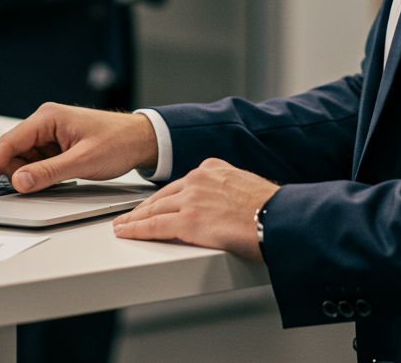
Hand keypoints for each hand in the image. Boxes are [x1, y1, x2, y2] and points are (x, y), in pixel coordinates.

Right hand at [0, 103, 157, 193]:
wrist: (140, 140)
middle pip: (13, 153)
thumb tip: (18, 182)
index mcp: (48, 117)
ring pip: (24, 160)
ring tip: (59, 178)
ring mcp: (51, 133)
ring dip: (31, 174)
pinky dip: (41, 174)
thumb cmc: (118, 142)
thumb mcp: (82, 162)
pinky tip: (59, 177)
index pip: (8, 142)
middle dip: (18, 173)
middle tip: (37, 187)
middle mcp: (46, 122)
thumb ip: (48, 173)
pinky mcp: (57, 144)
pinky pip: (37, 163)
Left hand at [113, 158, 276, 261]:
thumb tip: (221, 207)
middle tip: (128, 216)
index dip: (162, 198)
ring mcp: (192, 199)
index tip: (154, 204)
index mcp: (213, 168)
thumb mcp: (245, 187)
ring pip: (153, 209)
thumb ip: (225, 192)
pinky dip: (136, 230)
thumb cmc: (270, 210)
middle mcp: (199, 178)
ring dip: (134, 219)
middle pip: (162, 196)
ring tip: (122, 226)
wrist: (278, 219)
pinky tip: (126, 232)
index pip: (179, 184)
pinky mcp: (188, 221)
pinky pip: (154, 226)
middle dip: (143, 208)